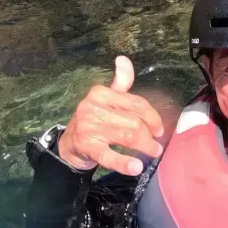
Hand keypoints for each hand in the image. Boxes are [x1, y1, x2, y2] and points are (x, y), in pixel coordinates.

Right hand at [57, 56, 164, 175]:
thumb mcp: (105, 98)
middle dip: (149, 135)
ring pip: (126, 137)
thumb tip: (123, 59)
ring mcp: (89, 127)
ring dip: (144, 148)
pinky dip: (124, 163)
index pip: (136, 103)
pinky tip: (136, 168)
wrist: (68, 145)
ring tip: (152, 154)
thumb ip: (120, 81)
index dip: (152, 117)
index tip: (159, 129)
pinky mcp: (86, 147)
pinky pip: (109, 156)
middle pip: (133, 121)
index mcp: (101, 93)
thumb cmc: (93, 120)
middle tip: (156, 146)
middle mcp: (93, 107)